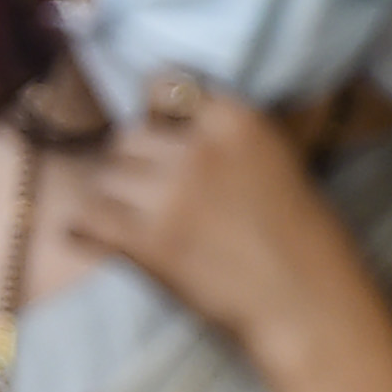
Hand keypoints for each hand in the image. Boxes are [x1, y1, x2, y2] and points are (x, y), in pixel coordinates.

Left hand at [67, 77, 389, 373]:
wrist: (308, 305)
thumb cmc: (304, 239)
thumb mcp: (274, 160)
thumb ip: (224, 138)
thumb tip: (169, 128)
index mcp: (235, 120)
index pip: (164, 86)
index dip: (155, 114)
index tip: (158, 137)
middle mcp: (198, 148)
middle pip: (128, 136)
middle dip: (132, 163)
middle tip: (145, 192)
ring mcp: (169, 194)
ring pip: (104, 177)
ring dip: (111, 198)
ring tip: (127, 220)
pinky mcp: (148, 242)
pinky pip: (88, 220)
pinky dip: (83, 230)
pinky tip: (86, 236)